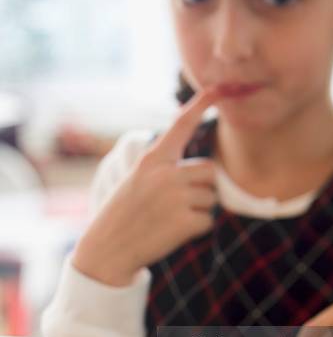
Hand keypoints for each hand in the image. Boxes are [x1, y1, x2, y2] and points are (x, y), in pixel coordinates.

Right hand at [73, 87, 221, 285]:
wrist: (108, 249)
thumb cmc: (124, 214)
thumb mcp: (138, 180)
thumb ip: (167, 170)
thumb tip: (209, 174)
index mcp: (152, 160)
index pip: (181, 125)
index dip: (201, 104)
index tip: (219, 88)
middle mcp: (166, 173)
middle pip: (209, 171)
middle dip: (201, 187)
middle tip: (176, 203)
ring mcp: (176, 197)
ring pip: (211, 198)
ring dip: (198, 209)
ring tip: (169, 218)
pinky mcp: (185, 221)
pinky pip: (207, 221)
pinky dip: (195, 229)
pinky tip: (172, 232)